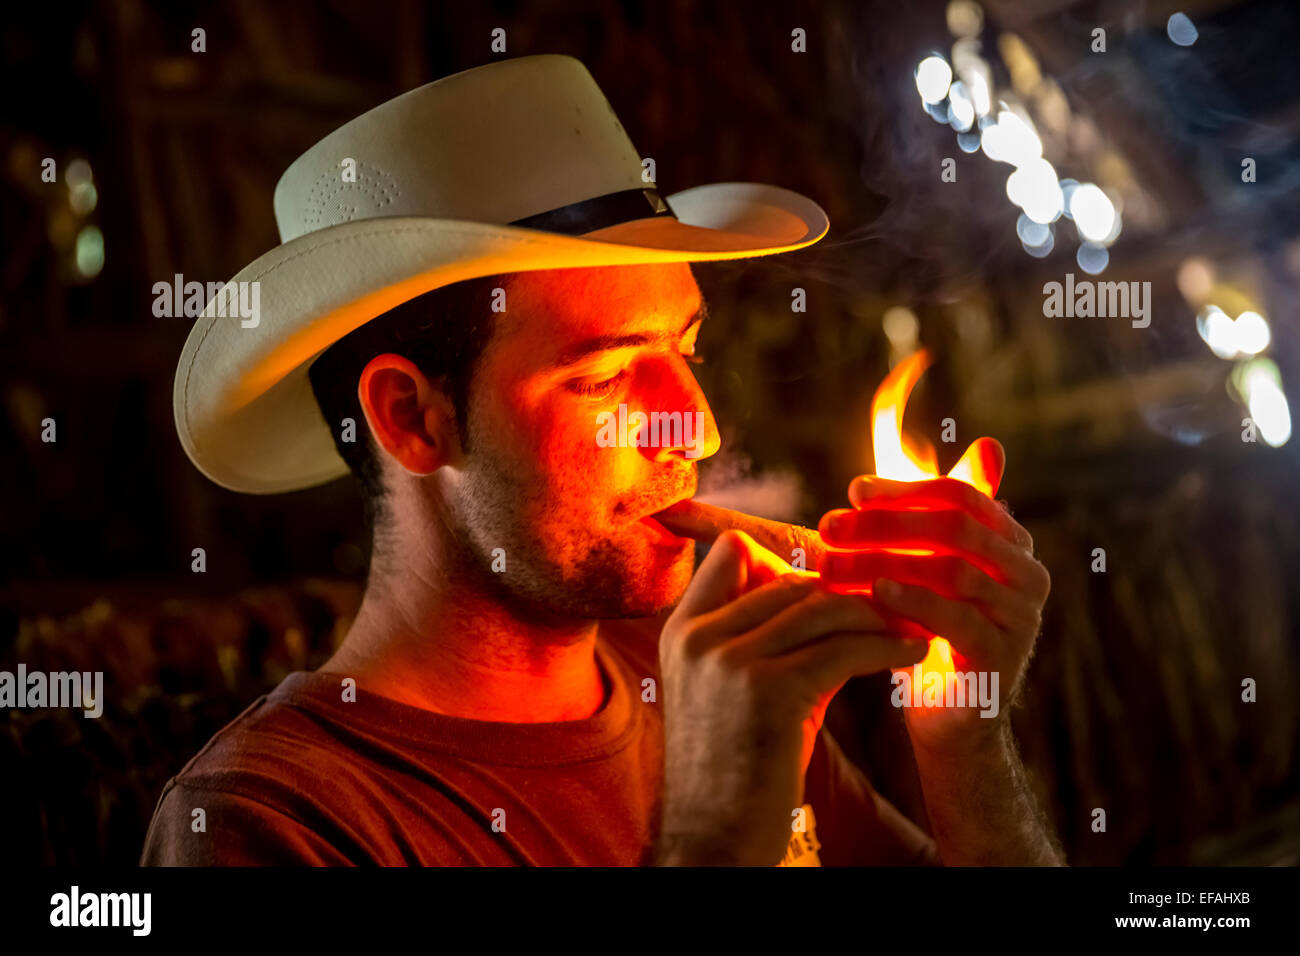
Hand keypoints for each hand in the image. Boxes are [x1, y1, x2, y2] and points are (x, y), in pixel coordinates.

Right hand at [655, 529, 928, 864]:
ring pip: (822, 607)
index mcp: (682, 630)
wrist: (714, 839)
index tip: (832, 586)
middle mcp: (699, 637)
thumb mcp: (737, 691)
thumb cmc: (736, 768)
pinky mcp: (771, 692)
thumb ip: (771, 639)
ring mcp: (731, 662)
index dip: (786, 560)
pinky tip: (912, 654)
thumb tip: (834, 598)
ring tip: (911, 624)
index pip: (735, 551)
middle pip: (791, 580)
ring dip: (876, 614)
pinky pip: (845, 649)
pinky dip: (887, 648)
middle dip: (847, 589)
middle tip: (895, 599)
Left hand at [817, 474, 1050, 756]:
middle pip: (953, 527)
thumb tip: (940, 445)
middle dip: (885, 522)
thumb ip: (924, 513)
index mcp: (1010, 541)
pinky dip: (912, 600)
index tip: (852, 491)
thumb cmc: (930, 631)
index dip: (903, 488)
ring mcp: (1021, 615)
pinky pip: (957, 617)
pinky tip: (872, 591)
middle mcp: (1026, 572)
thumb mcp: (926, 567)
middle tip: (829, 524)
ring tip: (833, 560)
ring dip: (883, 559)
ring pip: (950, 569)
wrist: (951, 719)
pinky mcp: (1004, 656)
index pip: (958, 495)